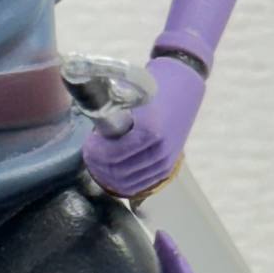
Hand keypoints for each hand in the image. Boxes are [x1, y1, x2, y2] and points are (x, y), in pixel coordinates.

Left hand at [81, 53, 205, 199]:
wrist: (185, 86)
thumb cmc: (156, 86)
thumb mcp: (132, 94)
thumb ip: (112, 113)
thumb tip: (90, 126)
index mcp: (150, 131)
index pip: (114, 154)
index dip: (96, 151)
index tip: (88, 142)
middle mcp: (159, 151)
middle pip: (119, 171)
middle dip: (99, 163)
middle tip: (90, 152)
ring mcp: (165, 162)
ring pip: (128, 181)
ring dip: (108, 173)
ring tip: (99, 160)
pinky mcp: (167, 168)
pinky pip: (140, 185)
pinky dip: (123, 183)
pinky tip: (112, 173)